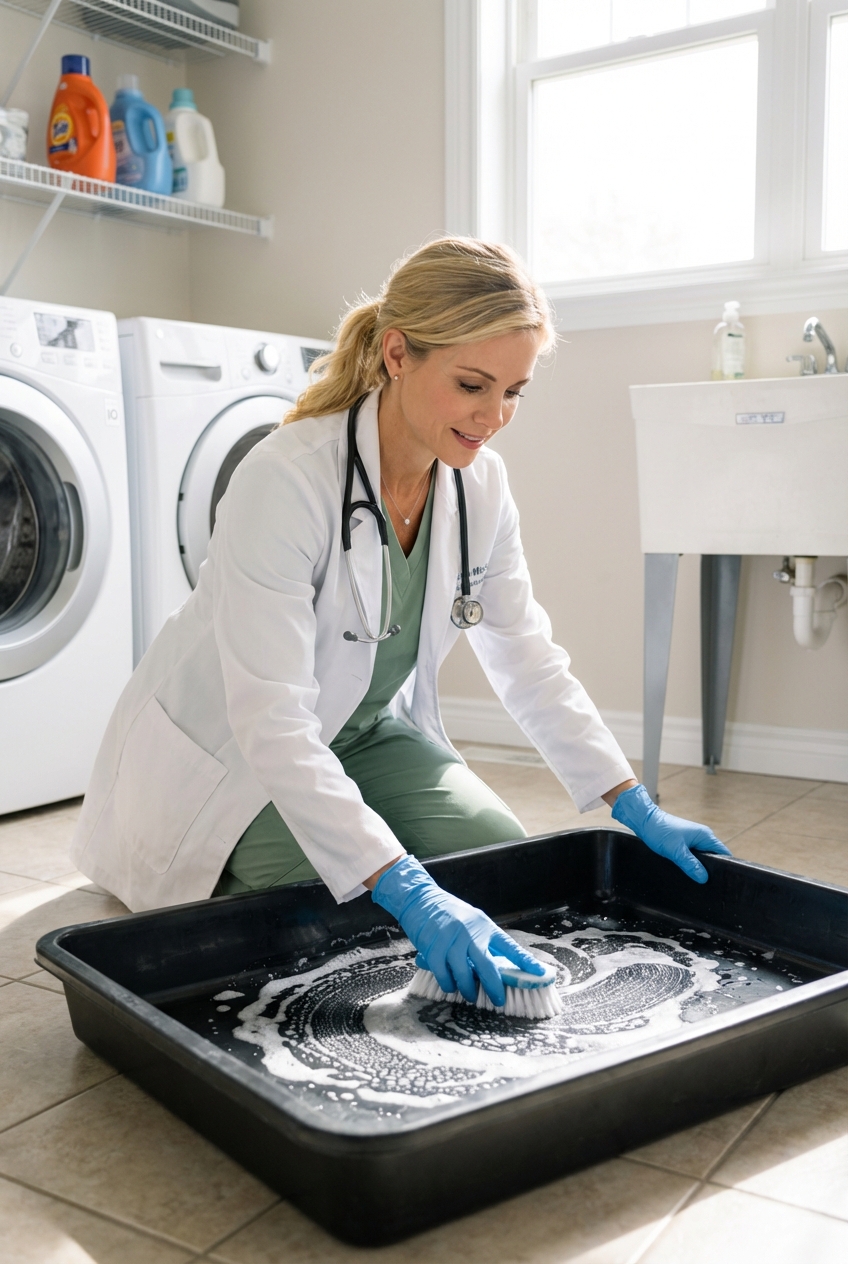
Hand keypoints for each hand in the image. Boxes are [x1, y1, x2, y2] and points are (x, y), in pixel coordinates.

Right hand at [371, 855, 544, 1004]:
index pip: (509, 946)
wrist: (420, 899)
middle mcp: (470, 933)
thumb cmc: (448, 913)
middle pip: (488, 967)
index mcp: (484, 925)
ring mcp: (451, 941)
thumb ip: (483, 942)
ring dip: (468, 990)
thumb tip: (499, 966)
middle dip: (495, 988)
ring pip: (465, 976)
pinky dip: (448, 984)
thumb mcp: (472, 921)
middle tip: (499, 1000)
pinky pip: (444, 976)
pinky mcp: (433, 949)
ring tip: (471, 995)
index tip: (540, 973)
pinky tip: (450, 985)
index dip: (525, 961)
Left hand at [610, 783, 730, 882]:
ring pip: (702, 857)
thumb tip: (704, 878)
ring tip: (699, 882)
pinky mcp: (684, 843)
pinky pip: (693, 856)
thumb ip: (691, 865)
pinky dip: (692, 864)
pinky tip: (688, 873)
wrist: (644, 820)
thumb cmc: (660, 831)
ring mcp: (693, 839)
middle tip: (710, 886)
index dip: (726, 866)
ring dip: (700, 867)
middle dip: (713, 870)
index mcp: (705, 836)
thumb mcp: (676, 851)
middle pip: (714, 856)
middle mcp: (702, 837)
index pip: (724, 853)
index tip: (724, 881)